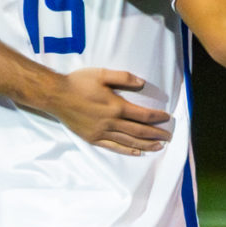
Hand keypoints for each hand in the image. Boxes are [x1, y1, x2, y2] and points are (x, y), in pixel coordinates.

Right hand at [46, 68, 172, 154]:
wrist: (56, 96)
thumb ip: (123, 77)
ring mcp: (102, 132)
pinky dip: (127, 151)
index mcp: (116, 106)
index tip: (167, 118)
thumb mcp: (102, 74)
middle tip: (168, 137)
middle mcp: (111, 122)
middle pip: (139, 131)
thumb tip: (142, 83)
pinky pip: (113, 147)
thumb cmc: (79, 82)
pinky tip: (136, 152)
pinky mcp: (93, 138)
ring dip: (146, 145)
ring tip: (159, 147)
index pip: (143, 115)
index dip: (157, 117)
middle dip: (156, 134)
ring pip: (129, 142)